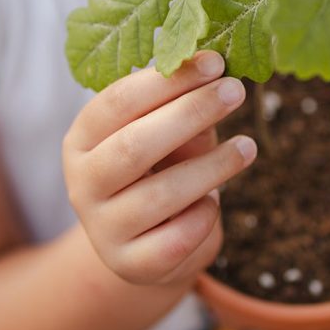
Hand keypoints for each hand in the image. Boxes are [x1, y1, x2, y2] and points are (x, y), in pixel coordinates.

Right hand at [63, 52, 256, 286]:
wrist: (146, 241)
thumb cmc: (158, 169)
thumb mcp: (163, 133)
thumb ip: (181, 107)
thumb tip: (216, 72)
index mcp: (81, 139)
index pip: (118, 102)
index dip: (169, 81)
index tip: (215, 63)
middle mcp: (81, 183)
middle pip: (134, 146)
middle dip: (191, 113)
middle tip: (236, 92)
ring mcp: (101, 229)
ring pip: (161, 195)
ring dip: (213, 166)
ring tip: (248, 147)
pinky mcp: (130, 265)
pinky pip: (176, 239)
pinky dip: (204, 215)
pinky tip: (214, 201)